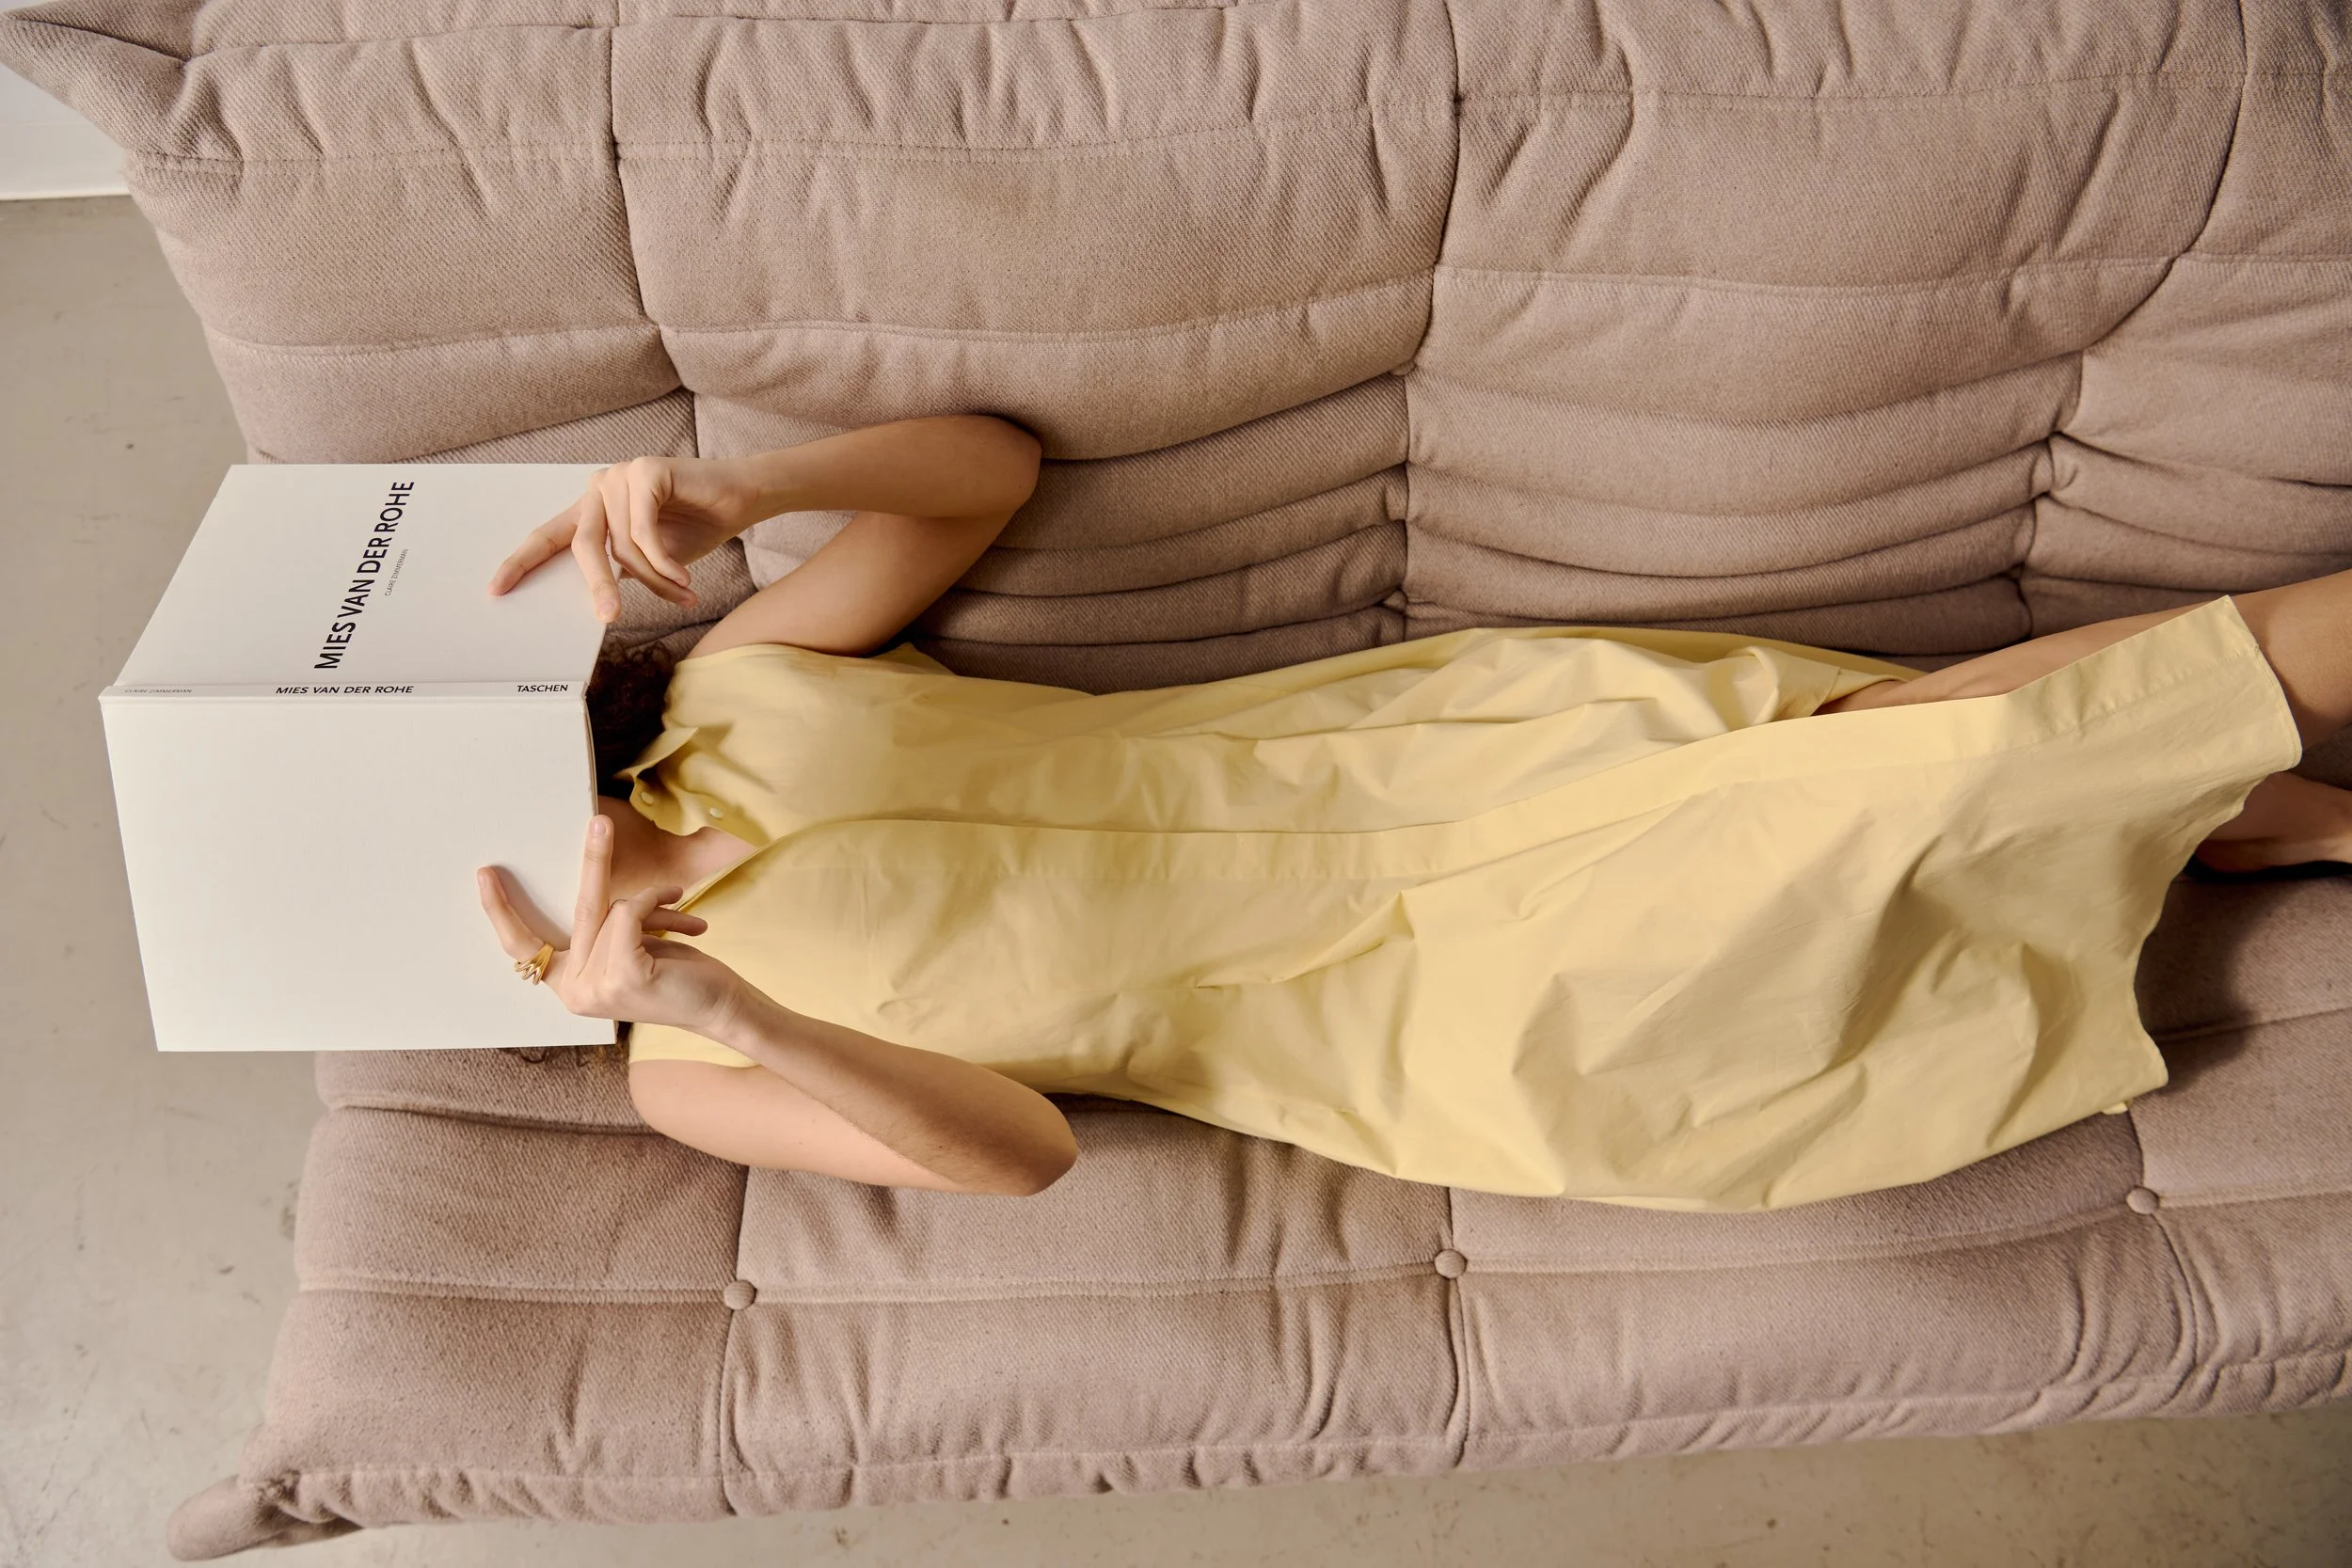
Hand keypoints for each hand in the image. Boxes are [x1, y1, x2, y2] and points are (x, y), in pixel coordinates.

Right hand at [478, 816, 743, 1033]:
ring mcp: (596, 989)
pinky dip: (659, 903)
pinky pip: (630, 913)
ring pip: (610, 910)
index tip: (484, 874)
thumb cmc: (676, 973)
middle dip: (591, 860)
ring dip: (651, 898)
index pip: (522, 947)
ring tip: (678, 900)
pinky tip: (691, 922)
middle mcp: (575, 993)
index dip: (500, 910)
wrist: (721, 1007)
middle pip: (575, 912)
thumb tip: (594, 877)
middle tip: (599, 820)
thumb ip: (604, 928)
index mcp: (568, 985)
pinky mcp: (624, 977)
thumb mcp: (630, 948)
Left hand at [489, 455, 766, 622]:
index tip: (497, 590)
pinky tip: (684, 575)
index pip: (549, 537)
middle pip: (585, 546)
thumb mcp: (649, 559)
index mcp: (593, 509)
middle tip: (609, 617)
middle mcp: (600, 489)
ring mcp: (621, 476)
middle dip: (599, 586)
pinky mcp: (646, 471)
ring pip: (623, 545)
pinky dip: (666, 561)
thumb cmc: (697, 527)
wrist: (741, 499)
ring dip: (656, 577)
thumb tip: (598, 600)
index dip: (522, 562)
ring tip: (682, 591)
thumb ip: (619, 568)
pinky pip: (645, 531)